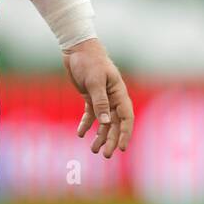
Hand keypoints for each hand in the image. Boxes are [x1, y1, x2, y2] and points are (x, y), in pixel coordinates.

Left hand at [64, 38, 134, 157]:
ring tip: (94, 150)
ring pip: (103, 122)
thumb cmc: (89, 61)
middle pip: (115, 123)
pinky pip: (90, 115)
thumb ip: (100, 102)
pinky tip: (80, 134)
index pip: (126, 117)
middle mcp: (113, 97)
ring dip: (99, 136)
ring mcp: (102, 98)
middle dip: (110, 140)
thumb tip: (106, 122)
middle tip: (105, 155)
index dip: (124, 133)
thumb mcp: (94, 81)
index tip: (120, 148)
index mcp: (119, 93)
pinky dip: (86, 124)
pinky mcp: (90, 97)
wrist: (77, 48)